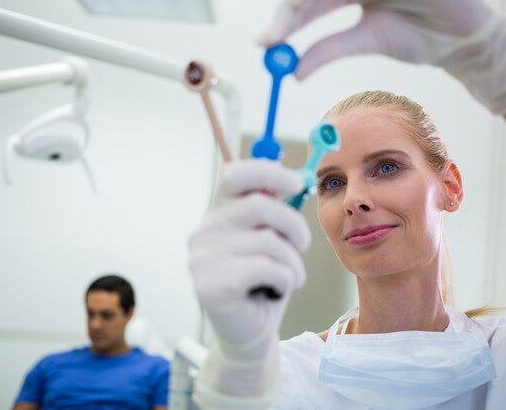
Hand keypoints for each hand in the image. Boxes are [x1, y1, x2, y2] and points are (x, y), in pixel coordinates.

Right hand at [189, 158, 309, 394]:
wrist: (249, 333)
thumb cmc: (264, 281)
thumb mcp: (270, 239)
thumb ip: (274, 212)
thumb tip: (297, 180)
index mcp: (216, 212)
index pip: (235, 174)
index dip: (268, 172)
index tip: (296, 184)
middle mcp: (204, 231)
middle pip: (261, 205)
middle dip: (294, 225)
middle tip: (303, 245)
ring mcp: (203, 258)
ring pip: (270, 241)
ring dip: (293, 262)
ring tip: (289, 276)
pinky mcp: (211, 285)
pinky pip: (268, 268)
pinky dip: (286, 280)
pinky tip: (276, 290)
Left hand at [258, 0, 505, 114]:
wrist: (461, 38)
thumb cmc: (418, 37)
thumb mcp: (368, 41)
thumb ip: (329, 51)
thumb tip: (292, 72)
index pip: (307, 1)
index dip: (284, 20)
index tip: (264, 43)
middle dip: (292, 7)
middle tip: (275, 33)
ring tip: (295, 13)